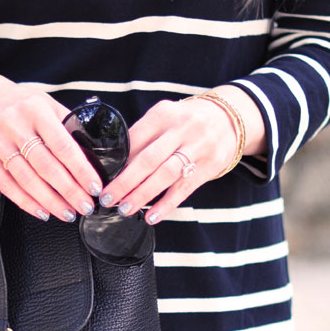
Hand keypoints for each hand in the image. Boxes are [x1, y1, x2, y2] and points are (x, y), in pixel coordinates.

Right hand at [0, 70, 101, 221]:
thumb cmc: (24, 106)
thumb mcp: (49, 104)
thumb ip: (68, 126)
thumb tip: (94, 156)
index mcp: (36, 110)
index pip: (62, 145)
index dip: (80, 170)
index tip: (94, 186)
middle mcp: (14, 125)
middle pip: (46, 166)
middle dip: (69, 191)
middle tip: (86, 206)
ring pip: (27, 180)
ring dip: (50, 201)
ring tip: (68, 213)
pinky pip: (6, 186)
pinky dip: (26, 202)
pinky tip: (43, 211)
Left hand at [97, 86, 265, 224]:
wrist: (230, 118)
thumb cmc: (185, 122)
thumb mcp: (165, 118)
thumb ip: (144, 137)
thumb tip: (113, 165)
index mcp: (163, 113)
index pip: (134, 139)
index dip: (116, 161)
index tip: (100, 178)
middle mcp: (181, 129)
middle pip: (147, 159)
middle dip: (124, 182)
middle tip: (106, 199)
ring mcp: (197, 148)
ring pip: (164, 175)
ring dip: (142, 195)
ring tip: (124, 209)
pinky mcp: (209, 167)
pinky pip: (183, 189)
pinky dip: (166, 205)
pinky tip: (151, 216)